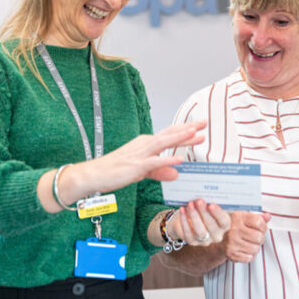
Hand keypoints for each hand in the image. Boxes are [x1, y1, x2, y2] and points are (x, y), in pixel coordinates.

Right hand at [83, 120, 206, 192]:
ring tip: (195, 133)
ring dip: (180, 138)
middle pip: (169, 134)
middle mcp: (144, 144)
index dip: (184, 129)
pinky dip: (167, 161)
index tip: (199, 126)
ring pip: (163, 143)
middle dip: (187, 129)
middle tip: (204, 123)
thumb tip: (176, 173)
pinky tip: (179, 160)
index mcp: (146, 143)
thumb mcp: (141, 172)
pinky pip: (154, 163)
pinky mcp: (135, 166)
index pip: (169, 134)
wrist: (94, 174)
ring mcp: (140, 154)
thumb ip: (159, 172)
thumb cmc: (115, 171)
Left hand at [167, 199, 230, 245]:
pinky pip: (188, 233)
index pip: (224, 222)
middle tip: (199, 201)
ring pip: (200, 231)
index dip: (218, 214)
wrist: (189, 219)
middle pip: (212, 226)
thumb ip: (211, 201)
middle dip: (204, 213)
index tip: (211, 205)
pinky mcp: (192, 242)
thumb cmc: (203, 209)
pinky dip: (184, 220)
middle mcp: (216, 235)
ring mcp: (204, 241)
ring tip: (190, 204)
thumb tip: (206, 193)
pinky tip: (182, 210)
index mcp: (224, 225)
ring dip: (194, 216)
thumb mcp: (209, 205)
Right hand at [222, 211, 271, 262]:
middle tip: (254, 237)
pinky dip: (249, 255)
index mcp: (238, 217)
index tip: (260, 228)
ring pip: (255, 249)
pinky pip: (249, 258)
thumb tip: (268, 216)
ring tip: (248, 243)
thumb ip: (258, 217)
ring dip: (255, 247)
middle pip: (259, 237)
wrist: (219, 240)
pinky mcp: (231, 253)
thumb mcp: (245, 219)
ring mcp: (231, 242)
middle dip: (260, 238)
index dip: (263, 227)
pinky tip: (244, 250)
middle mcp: (234, 229)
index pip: (259, 222)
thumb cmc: (236, 228)